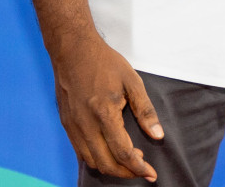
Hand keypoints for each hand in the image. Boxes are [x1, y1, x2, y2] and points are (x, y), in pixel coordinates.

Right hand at [51, 33, 163, 181]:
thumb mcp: (132, 81)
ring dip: (110, 167)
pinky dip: (96, 158)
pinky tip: (109, 150)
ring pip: (91, 161)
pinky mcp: (66, 124)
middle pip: (105, 163)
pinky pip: (80, 151)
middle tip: (142, 169)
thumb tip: (158, 135)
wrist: (72, 50)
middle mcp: (85, 125)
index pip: (122, 152)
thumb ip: (145, 111)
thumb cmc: (105, 63)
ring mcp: (73, 126)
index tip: (151, 174)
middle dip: (126, 172)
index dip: (138, 167)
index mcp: (104, 114)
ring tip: (128, 159)